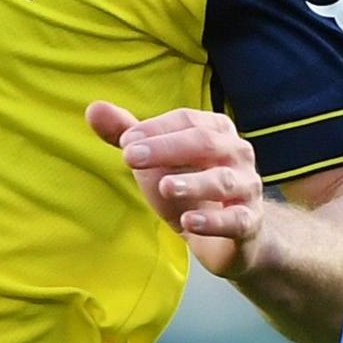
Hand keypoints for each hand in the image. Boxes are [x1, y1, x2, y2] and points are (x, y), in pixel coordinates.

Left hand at [86, 102, 266, 275]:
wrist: (230, 234)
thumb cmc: (190, 188)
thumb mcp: (157, 161)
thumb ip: (128, 135)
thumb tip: (93, 108)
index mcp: (216, 130)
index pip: (187, 120)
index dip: (156, 129)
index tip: (126, 141)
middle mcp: (237, 153)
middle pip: (205, 143)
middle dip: (167, 149)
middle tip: (131, 157)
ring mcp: (247, 188)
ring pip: (222, 181)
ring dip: (193, 183)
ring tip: (165, 187)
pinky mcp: (249, 222)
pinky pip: (235, 220)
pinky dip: (213, 221)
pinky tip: (188, 223)